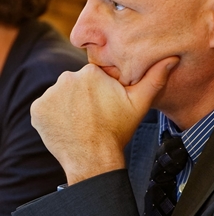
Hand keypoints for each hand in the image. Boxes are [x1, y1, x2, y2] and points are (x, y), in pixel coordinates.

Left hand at [30, 56, 178, 184]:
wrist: (93, 159)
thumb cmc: (118, 129)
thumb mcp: (140, 102)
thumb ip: (155, 77)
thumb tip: (172, 57)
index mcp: (90, 72)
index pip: (95, 74)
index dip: (102, 88)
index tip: (107, 103)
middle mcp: (67, 78)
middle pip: (77, 82)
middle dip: (85, 93)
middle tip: (96, 112)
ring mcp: (49, 94)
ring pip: (62, 92)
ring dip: (70, 102)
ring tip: (82, 119)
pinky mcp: (37, 110)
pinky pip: (47, 105)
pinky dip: (55, 113)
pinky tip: (68, 124)